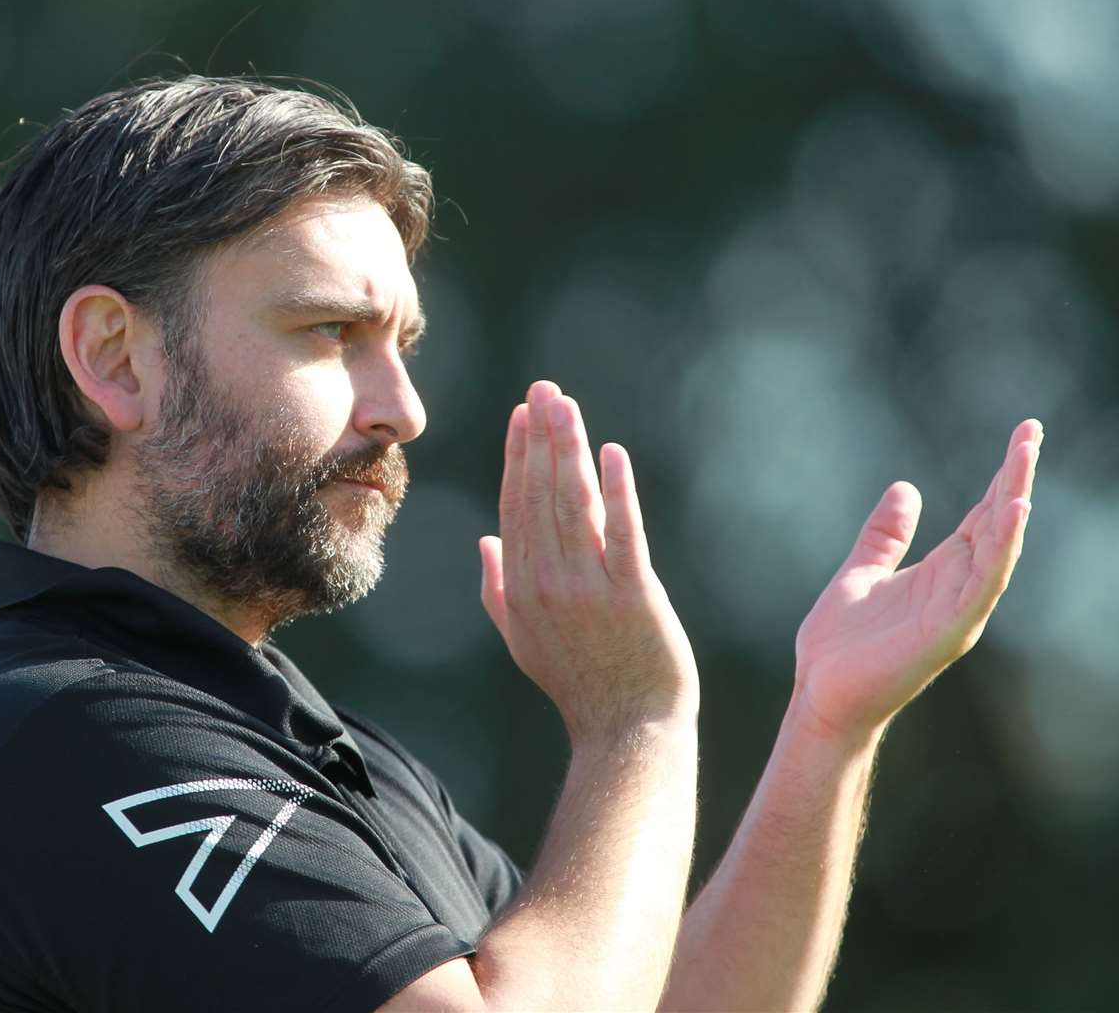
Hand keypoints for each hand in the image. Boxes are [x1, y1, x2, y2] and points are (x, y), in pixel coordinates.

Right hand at [479, 381, 697, 742]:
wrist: (626, 730)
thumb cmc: (577, 683)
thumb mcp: (522, 639)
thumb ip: (498, 588)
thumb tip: (485, 539)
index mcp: (520, 588)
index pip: (516, 506)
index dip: (519, 457)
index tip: (523, 415)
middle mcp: (548, 583)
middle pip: (540, 495)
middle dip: (541, 437)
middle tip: (544, 389)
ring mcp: (589, 589)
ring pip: (574, 505)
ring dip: (569, 450)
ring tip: (566, 406)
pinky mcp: (633, 596)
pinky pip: (622, 533)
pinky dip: (616, 490)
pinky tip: (612, 454)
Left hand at [793, 419, 1042, 741]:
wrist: (818, 696)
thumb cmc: (840, 646)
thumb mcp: (860, 572)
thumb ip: (885, 536)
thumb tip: (905, 488)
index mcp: (941, 573)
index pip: (982, 516)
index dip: (1002, 476)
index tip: (1023, 435)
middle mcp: (959, 589)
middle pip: (997, 525)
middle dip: (1015, 478)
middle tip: (1032, 430)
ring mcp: (957, 612)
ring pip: (997, 550)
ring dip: (1012, 505)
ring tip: (1025, 460)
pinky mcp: (947, 633)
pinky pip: (981, 585)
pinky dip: (999, 550)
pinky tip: (1010, 514)